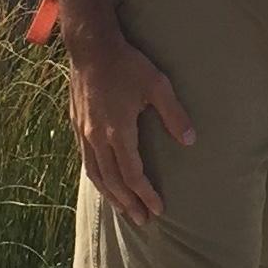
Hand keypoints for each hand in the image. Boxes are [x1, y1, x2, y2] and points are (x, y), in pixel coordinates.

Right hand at [67, 33, 196, 224]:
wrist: (90, 47)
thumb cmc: (127, 64)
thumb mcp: (157, 85)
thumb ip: (174, 115)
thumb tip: (191, 141)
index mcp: (117, 131)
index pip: (132, 174)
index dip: (145, 194)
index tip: (159, 209)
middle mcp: (96, 137)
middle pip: (112, 181)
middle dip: (129, 203)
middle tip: (143, 220)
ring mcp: (84, 133)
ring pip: (96, 174)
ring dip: (111, 195)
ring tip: (124, 210)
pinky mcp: (77, 126)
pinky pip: (86, 161)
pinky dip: (97, 178)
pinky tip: (104, 182)